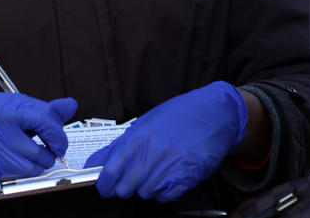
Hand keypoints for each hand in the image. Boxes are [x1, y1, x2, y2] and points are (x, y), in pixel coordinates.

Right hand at [0, 92, 76, 182]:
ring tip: (43, 158)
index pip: (43, 112)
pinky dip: (32, 169)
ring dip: (45, 160)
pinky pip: (24, 170)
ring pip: (35, 156)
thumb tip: (70, 105)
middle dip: (56, 143)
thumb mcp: (13, 110)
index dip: (58, 127)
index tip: (61, 136)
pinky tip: (29, 165)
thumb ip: (42, 109)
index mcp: (4, 103)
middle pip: (42, 129)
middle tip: (58, 149)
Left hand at [86, 81, 247, 202]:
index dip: (105, 185)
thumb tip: (93, 163)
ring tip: (157, 172)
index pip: (110, 173)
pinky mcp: (187, 177)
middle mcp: (153, 153)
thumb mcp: (145, 123)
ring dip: (147, 188)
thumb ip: (118, 146)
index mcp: (138, 138)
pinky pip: (165, 197)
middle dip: (125, 187)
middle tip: (134, 178)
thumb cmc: (180, 114)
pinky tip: (169, 177)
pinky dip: (164, 192)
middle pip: (125, 188)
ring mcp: (170, 166)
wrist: (216, 112)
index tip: (106, 187)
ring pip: (145, 194)